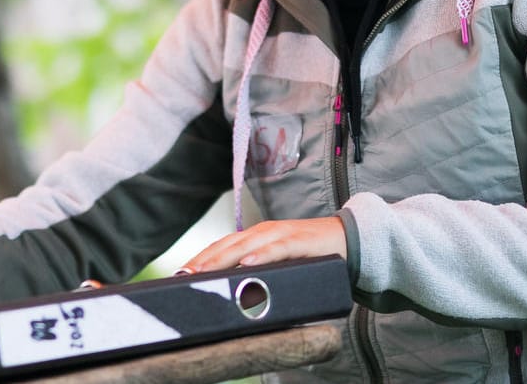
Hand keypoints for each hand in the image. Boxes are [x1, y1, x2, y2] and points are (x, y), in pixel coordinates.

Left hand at [178, 217, 346, 273]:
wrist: (346, 239)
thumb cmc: (309, 254)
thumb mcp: (279, 264)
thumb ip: (259, 273)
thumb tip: (234, 293)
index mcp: (255, 237)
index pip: (221, 246)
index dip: (200, 258)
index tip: (180, 274)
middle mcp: (263, 232)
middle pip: (227, 245)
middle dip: (204, 261)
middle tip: (184, 275)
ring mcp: (280, 234)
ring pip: (246, 245)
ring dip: (224, 258)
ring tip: (205, 271)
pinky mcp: (299, 241)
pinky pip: (277, 248)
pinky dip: (262, 256)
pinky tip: (247, 265)